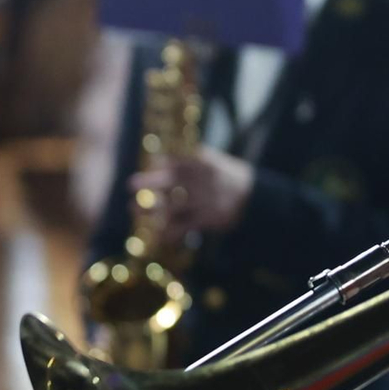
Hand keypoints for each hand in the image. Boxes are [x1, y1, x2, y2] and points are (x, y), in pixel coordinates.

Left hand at [130, 146, 254, 241]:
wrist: (257, 200)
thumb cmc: (231, 178)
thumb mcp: (218, 162)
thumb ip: (194, 157)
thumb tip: (162, 156)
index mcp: (206, 165)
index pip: (179, 161)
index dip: (163, 162)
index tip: (151, 162)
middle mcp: (204, 183)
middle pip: (172, 182)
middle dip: (150, 183)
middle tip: (131, 184)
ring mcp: (206, 202)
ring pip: (173, 206)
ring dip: (151, 209)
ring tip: (133, 208)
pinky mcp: (209, 220)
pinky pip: (184, 227)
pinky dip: (168, 231)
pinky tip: (155, 233)